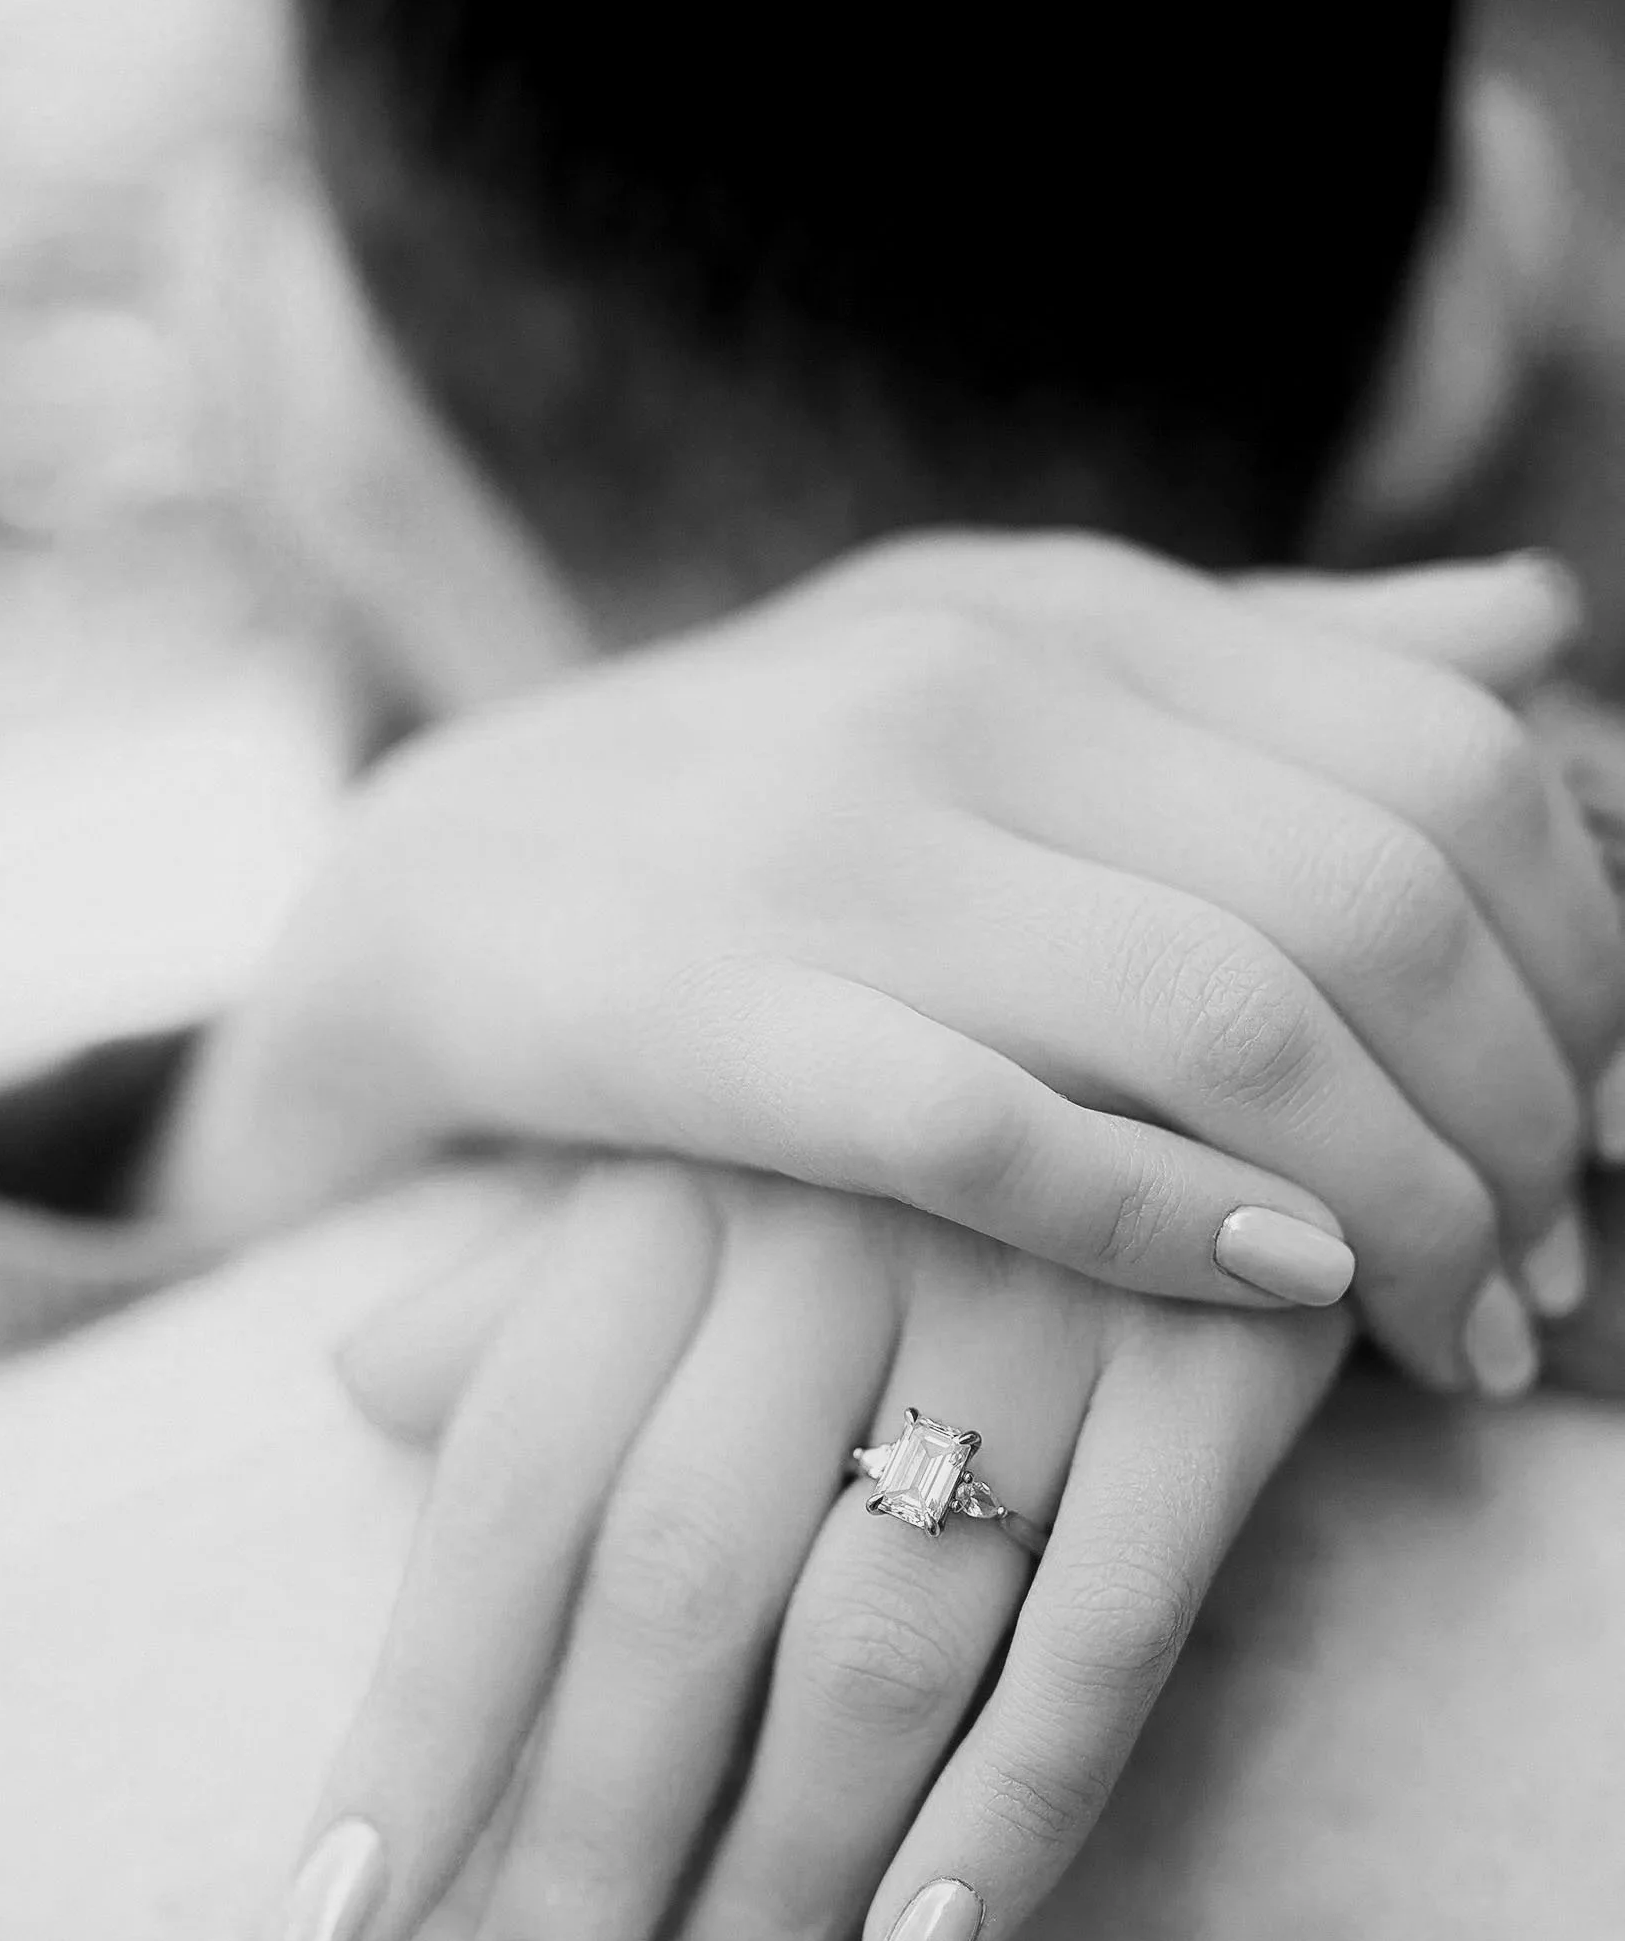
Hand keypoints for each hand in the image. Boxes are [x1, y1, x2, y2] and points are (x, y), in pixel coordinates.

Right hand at [156, 537, 1622, 1389]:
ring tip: (1459, 1331)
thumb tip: (1537, 632)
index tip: (1599, 1120)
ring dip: (1401, 1204)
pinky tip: (1287, 1297)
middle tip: (1549, 1266)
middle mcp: (969, 696)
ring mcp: (835, 851)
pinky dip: (1180, 1222)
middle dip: (1525, 1114)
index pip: (1446, 757)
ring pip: (1233, 1019)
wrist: (433, 888)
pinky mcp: (717, 1020)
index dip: (1582, 960)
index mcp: (1067, 610)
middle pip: (1376, 898)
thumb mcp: (1002, 674)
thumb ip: (1262, 661)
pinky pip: (1002, 1133)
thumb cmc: (760, 806)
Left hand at [277, 1155, 1349, 1940]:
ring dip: (780, 1877)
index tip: (335, 1938)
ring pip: (881, 1633)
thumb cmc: (904, 1111)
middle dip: (586, 1851)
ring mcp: (1041, 1291)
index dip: (419, 1721)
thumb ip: (541, 1277)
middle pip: (674, 1589)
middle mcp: (839, 1227)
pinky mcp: (1220, 1362)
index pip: (510, 1486)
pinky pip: (1113, 1622)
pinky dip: (1020, 1803)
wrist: (1214, 975)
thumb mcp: (706, 1144)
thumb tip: (357, 1383)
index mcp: (684, 1178)